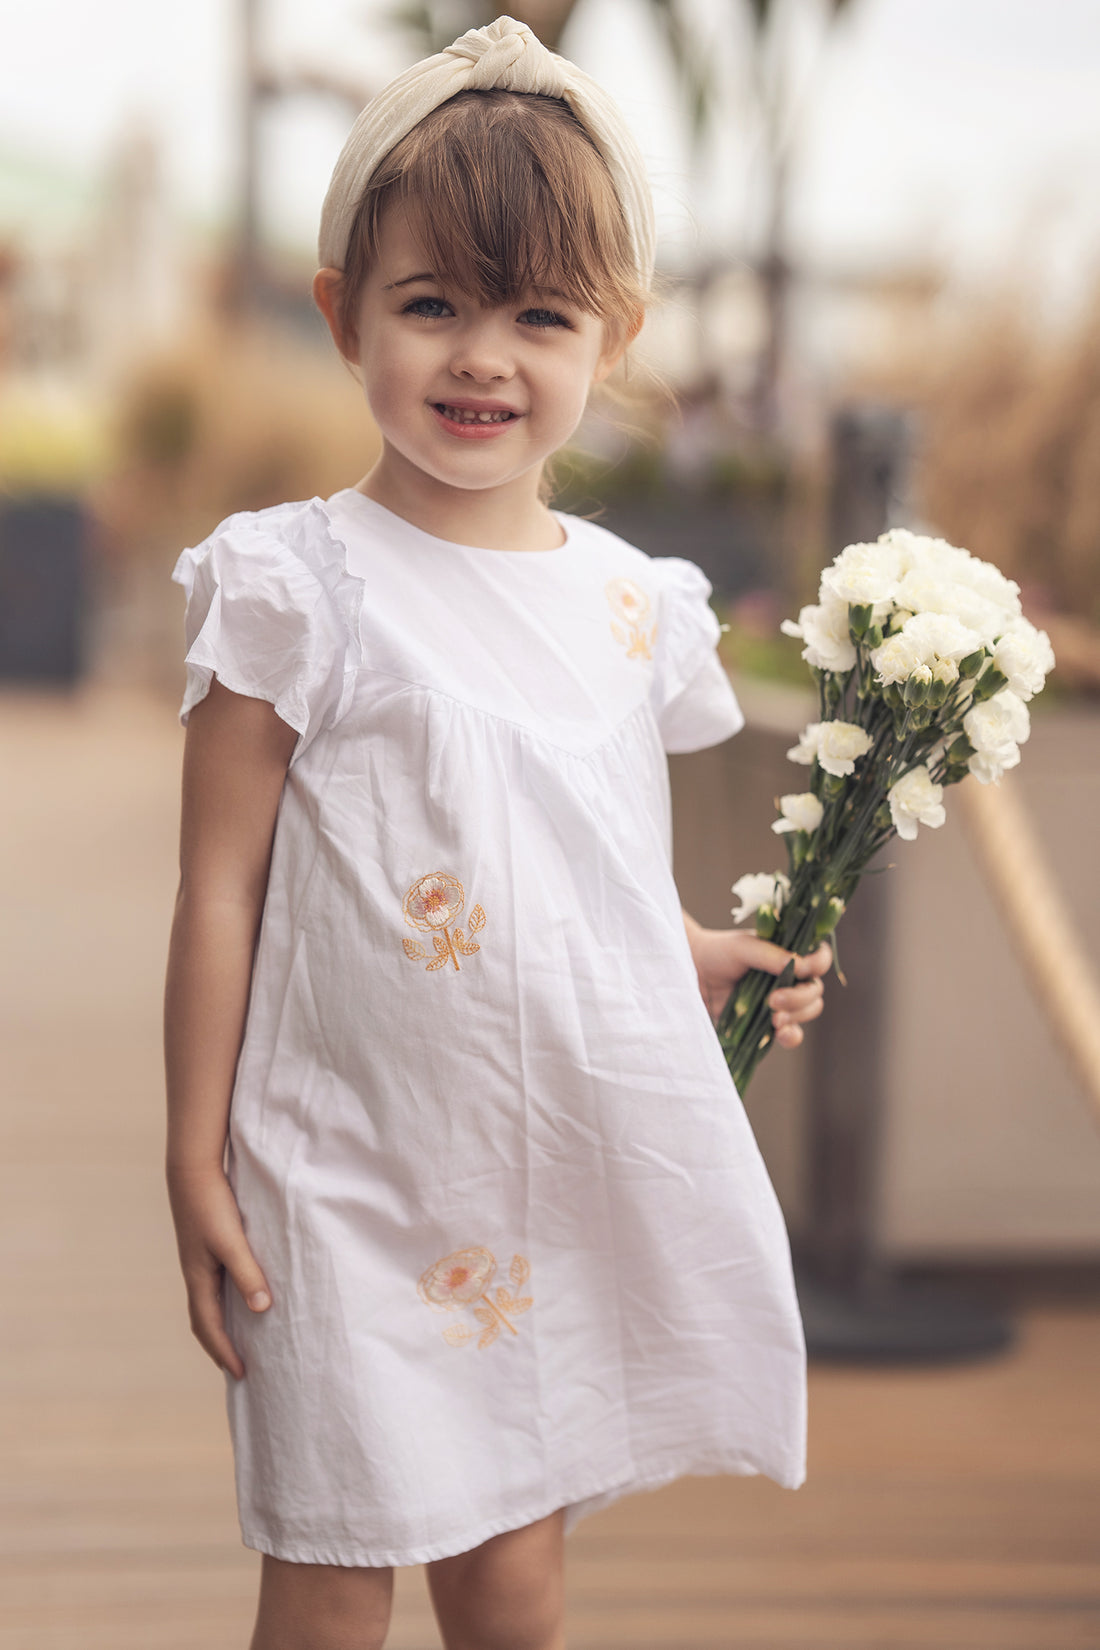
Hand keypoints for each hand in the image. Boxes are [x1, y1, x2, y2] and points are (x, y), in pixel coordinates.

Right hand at [166, 1163, 271, 1378]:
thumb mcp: (232, 1241)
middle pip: (204, 1322)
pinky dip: (225, 1303)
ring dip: (221, 1327)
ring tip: (239, 1341)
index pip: (210, 1328)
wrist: (192, 1170)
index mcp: (199, 1279)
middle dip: (219, 1347)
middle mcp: (196, 1275)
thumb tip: (262, 1309)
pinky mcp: (206, 1248)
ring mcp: (199, 1262)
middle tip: (238, 1368)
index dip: (224, 1352)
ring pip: (208, 1305)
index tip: (241, 1374)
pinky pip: (215, 1287)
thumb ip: (247, 1273)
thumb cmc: (212, 1205)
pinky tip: (241, 1297)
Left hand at [685, 919, 831, 1048]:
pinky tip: (781, 1034)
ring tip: (774, 1018)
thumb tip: (802, 966)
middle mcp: (791, 977)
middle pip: (815, 991)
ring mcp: (782, 1001)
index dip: (818, 964)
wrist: (691, 976)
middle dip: (800, 998)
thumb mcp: (743, 948)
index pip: (819, 958)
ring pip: (808, 1011)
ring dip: (796, 1016)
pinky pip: (792, 1033)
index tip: (803, 970)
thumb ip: (772, 955)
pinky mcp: (769, 1023)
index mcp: (789, 953)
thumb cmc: (717, 953)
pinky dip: (792, 1035)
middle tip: (773, 1000)